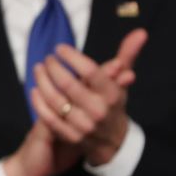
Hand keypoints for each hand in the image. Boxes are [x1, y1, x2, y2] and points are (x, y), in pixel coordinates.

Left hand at [1, 31, 145, 175]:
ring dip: (42, 81)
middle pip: (68, 84)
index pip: (91, 71)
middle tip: (47, 58)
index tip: (59, 48)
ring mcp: (83, 125)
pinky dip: (39, 102)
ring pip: (55, 100)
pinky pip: (49, 118)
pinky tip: (34, 90)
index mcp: (112, 94)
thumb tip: (140, 32)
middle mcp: (98, 110)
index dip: (72, 57)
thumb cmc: (113, 104)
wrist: (113, 142)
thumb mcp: (121, 82)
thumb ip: (127, 56)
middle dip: (53, 67)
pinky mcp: (70, 137)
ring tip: (38, 69)